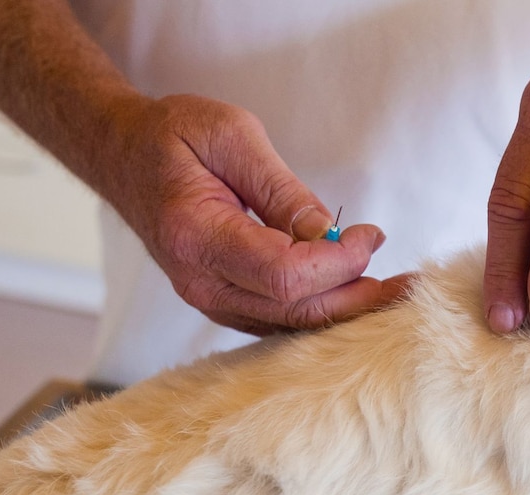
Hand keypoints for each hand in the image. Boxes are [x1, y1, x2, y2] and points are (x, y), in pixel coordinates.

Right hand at [107, 94, 410, 334]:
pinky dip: (324, 308)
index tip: (371, 234)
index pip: (284, 275)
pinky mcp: (224, 302)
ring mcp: (209, 299)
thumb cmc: (173, 136)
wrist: (122, 155)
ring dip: (348, 308)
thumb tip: (332, 234)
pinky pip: (281, 319)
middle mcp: (200, 281)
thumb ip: (283, 191)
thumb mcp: (231, 137)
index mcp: (196, 235)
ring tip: (396, 290)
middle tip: (408, 281)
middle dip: (358, 296)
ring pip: (292, 323)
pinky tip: (358, 292)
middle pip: (295, 310)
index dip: (338, 263)